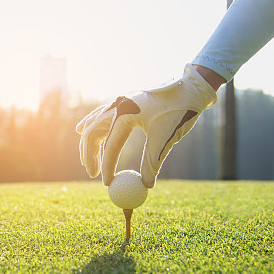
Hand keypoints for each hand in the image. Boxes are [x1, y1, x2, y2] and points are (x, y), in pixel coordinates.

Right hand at [75, 64, 217, 187]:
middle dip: (90, 156)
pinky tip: (82, 131)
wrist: (191, 88)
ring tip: (89, 162)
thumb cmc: (180, 112)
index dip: (107, 167)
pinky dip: (92, 128)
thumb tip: (146, 185)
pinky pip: (99, 116)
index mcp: (125, 112)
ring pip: (93, 124)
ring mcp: (117, 101)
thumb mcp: (166, 139)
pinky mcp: (122, 101)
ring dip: (89, 144)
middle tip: (92, 174)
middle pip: (92, 134)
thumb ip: (153, 163)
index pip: (110, 145)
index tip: (107, 183)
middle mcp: (116, 104)